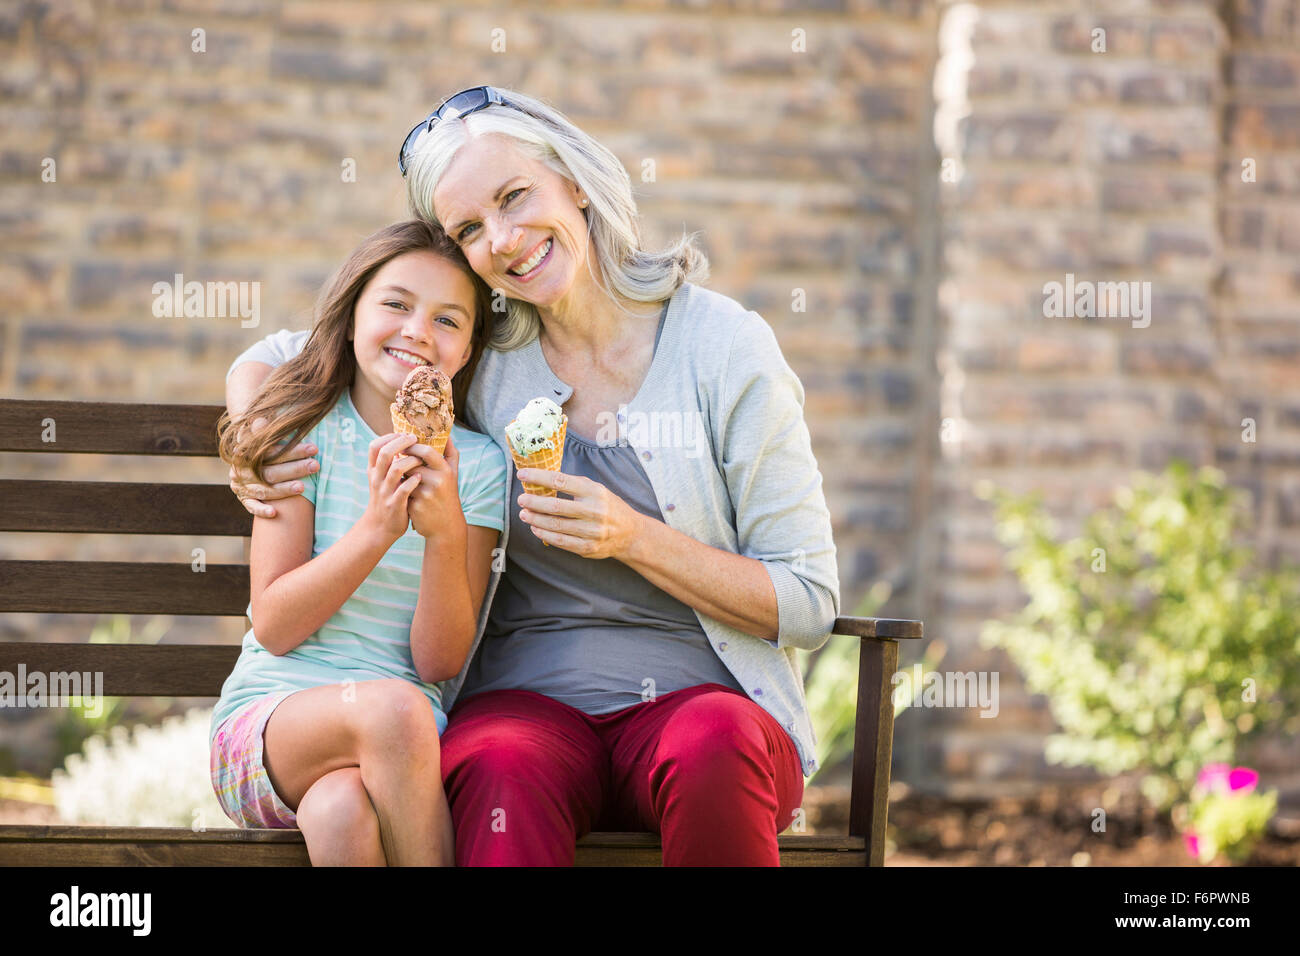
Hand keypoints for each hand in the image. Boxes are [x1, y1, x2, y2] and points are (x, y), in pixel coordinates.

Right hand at [228, 416, 318, 518]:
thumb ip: (262, 430)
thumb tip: (261, 421)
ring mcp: (242, 485)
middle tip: (316, 465)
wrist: (245, 458)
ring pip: (264, 489)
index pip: (271, 452)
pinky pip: (251, 506)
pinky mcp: (244, 499)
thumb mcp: (262, 434)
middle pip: (270, 471)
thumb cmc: (263, 444)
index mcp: (246, 451)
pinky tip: (274, 513)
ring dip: (283, 489)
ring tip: (303, 487)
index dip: (292, 450)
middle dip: (294, 469)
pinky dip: (261, 510)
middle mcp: (242, 469)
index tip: (313, 448)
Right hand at [362, 432, 423, 542]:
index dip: (389, 437)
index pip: (375, 446)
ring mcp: (385, 492)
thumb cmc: (386, 498)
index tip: (403, 433)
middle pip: (385, 454)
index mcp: (374, 471)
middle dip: (401, 443)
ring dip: (411, 461)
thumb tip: (399, 442)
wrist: (380, 527)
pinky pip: (404, 490)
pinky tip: (421, 477)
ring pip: (395, 470)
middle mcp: (377, 479)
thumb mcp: (381, 479)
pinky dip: (414, 481)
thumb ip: (388, 463)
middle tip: (415, 439)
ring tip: (421, 459)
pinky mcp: (394, 504)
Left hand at [406, 432, 465, 541]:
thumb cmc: (448, 495)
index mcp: (446, 471)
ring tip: (402, 477)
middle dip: (404, 461)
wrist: (446, 525)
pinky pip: (401, 491)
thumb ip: (450, 452)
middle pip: (412, 463)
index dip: (413, 447)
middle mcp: (438, 482)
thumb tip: (446, 433)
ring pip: (404, 477)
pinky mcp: (415, 507)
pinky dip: (400, 489)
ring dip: (401, 475)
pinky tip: (403, 493)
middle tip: (399, 460)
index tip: (405, 447)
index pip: (426, 451)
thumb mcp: (453, 474)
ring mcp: (426, 495)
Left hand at [515, 468, 643, 560]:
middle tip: (521, 499)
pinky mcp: (588, 547)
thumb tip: (542, 480)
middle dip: (534, 502)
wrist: (630, 533)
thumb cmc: (607, 507)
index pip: (561, 481)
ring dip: (536, 520)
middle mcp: (594, 511)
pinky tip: (535, 528)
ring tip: (524, 514)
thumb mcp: (596, 489)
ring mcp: (591, 531)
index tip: (523, 474)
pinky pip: (561, 542)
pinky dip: (545, 535)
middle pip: (556, 506)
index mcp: (594, 492)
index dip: (539, 477)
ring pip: (556, 526)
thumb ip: (573, 485)